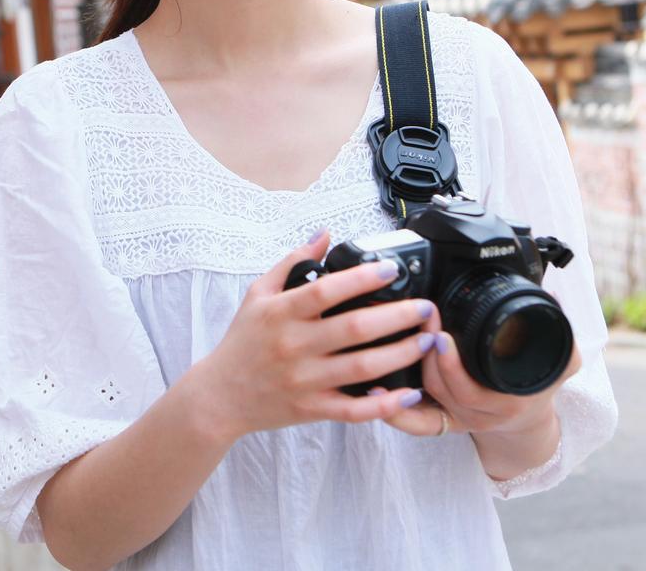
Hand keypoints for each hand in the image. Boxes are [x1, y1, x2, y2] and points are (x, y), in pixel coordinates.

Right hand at [190, 230, 438, 441]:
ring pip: (361, 369)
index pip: (326, 291)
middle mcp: (295, 346)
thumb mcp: (259, 293)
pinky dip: (384, 405)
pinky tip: (410, 393)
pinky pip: (353, 410)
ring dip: (400, 354)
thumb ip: (293, 262)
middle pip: (353, 330)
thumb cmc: (243, 340)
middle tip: (425, 307)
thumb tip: (325, 234)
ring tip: (428, 340)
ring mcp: (305, 381)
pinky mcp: (311, 409)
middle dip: (396, 317)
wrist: (218, 397)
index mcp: (282, 313)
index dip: (361, 279)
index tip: (391, 269)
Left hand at [373, 306, 581, 438]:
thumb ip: (562, 329)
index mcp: (505, 401)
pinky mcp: (440, 420)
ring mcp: (457, 418)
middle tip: (420, 320)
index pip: (472, 388)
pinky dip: (392, 411)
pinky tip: (374, 387)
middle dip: (426, 355)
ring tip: (396, 338)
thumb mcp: (563, 359)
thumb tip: (553, 294)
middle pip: (442, 389)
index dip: (453, 365)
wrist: (531, 420)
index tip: (442, 336)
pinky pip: (414, 424)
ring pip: (425, 401)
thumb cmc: (541, 384)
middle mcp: (478, 414)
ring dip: (408, 371)